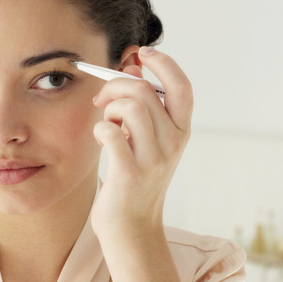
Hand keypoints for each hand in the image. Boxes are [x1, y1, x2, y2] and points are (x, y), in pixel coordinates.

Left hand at [90, 46, 193, 237]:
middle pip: (145, 91)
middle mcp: (173, 143)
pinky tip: (101, 139)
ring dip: (109, 108)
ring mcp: (153, 159)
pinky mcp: (130, 173)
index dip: (165, 63)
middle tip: (102, 100)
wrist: (131, 228)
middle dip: (116, 86)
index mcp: (181, 132)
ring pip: (130, 106)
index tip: (142, 53)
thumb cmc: (135, 179)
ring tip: (106, 124)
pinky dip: (100, 128)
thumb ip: (143, 105)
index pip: (182, 87)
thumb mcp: (148, 140)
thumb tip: (133, 65)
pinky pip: (109, 131)